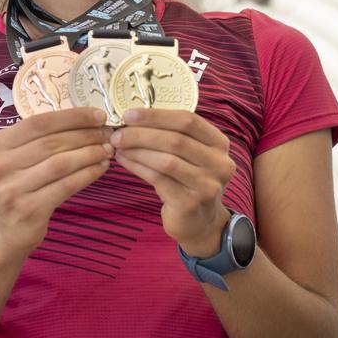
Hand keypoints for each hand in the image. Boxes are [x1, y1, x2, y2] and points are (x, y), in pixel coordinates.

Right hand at [0, 107, 113, 254]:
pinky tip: (100, 168)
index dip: (72, 116)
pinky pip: (66, 185)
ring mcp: (11, 189)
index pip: (39, 123)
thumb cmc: (16, 189)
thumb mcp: (14, 161)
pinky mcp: (28, 210)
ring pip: (61, 163)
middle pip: (52, 142)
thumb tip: (85, 121)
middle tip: (108, 134)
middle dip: (86, 135)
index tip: (99, 115)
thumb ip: (38, 140)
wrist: (2, 234)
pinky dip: (87, 174)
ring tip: (108, 150)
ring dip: (90, 153)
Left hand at [110, 108, 236, 256]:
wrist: (200, 223)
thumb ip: (172, 136)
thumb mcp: (191, 155)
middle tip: (117, 133)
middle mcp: (219, 163)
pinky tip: (124, 161)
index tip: (129, 114)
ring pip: (166, 160)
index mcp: (219, 144)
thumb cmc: (189, 182)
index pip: (188, 121)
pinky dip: (138, 167)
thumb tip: (133, 119)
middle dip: (141, 134)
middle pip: (176, 140)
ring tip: (118, 146)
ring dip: (137, 150)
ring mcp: (207, 185)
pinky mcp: (190, 203)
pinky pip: (158, 179)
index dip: (156, 116)